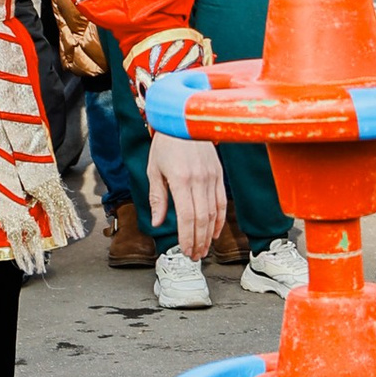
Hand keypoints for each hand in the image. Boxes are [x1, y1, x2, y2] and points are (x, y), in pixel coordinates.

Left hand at [147, 128, 225, 262]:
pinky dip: (219, 219)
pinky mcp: (219, 174)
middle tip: (195, 257)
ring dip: (209, 234)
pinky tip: (214, 232)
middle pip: (202, 219)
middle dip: (198, 241)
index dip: (187, 237)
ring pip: (214, 213)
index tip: (185, 251)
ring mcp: (211, 177)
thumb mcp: (154, 169)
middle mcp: (199, 179)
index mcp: (180, 179)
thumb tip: (157, 222)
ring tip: (203, 249)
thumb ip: (157, 197)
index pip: (186, 217)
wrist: (184, 119)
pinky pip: (221, 202)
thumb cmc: (165, 144)